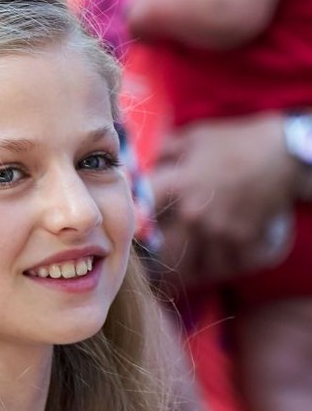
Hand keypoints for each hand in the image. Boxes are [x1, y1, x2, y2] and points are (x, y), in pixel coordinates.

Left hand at [149, 113, 297, 285]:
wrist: (282, 154)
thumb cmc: (235, 143)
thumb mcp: (194, 137)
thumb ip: (164, 152)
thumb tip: (143, 166)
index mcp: (179, 184)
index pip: (142, 212)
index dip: (132, 225)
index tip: (129, 234)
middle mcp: (195, 213)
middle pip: (163, 252)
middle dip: (156, 260)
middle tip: (151, 267)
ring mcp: (220, 230)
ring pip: (192, 266)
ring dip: (186, 269)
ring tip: (179, 272)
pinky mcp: (242, 241)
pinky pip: (222, 266)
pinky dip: (217, 268)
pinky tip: (211, 264)